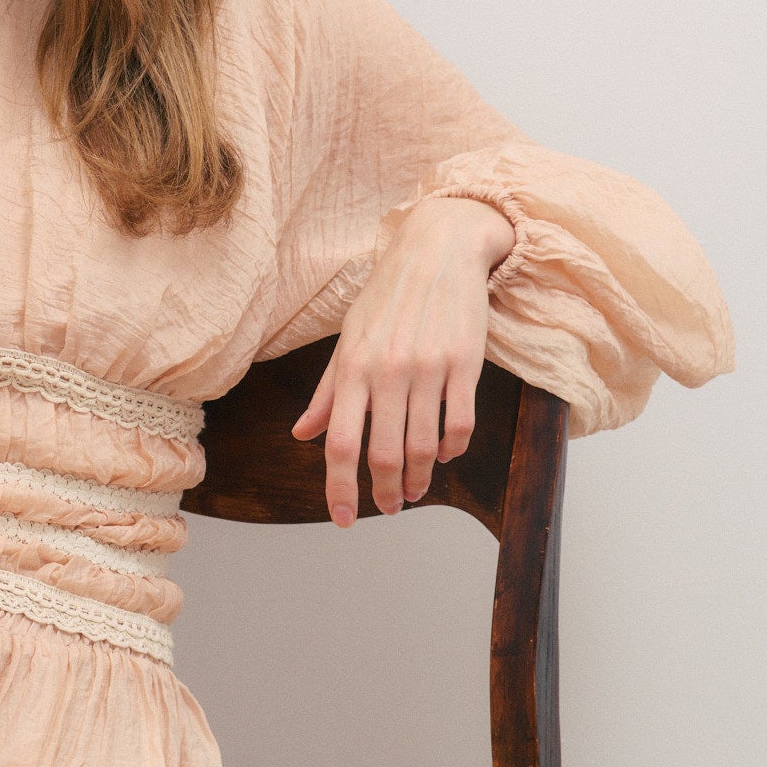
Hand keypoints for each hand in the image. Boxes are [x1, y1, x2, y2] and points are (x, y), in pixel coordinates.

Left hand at [291, 196, 515, 525]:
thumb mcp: (347, 339)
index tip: (343, 517)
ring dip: (421, 478)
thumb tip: (302, 434)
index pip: (340, 443)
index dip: (340, 488)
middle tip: (390, 507)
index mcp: (352, 367)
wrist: (438, 249)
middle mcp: (387, 370)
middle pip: (384, 453)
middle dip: (386, 492)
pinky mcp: (465, 362)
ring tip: (416, 489)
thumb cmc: (387, 296)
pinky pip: (460, 422)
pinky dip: (453, 448)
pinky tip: (446, 454)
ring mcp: (428, 367)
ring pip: (425, 445)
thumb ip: (326, 392)